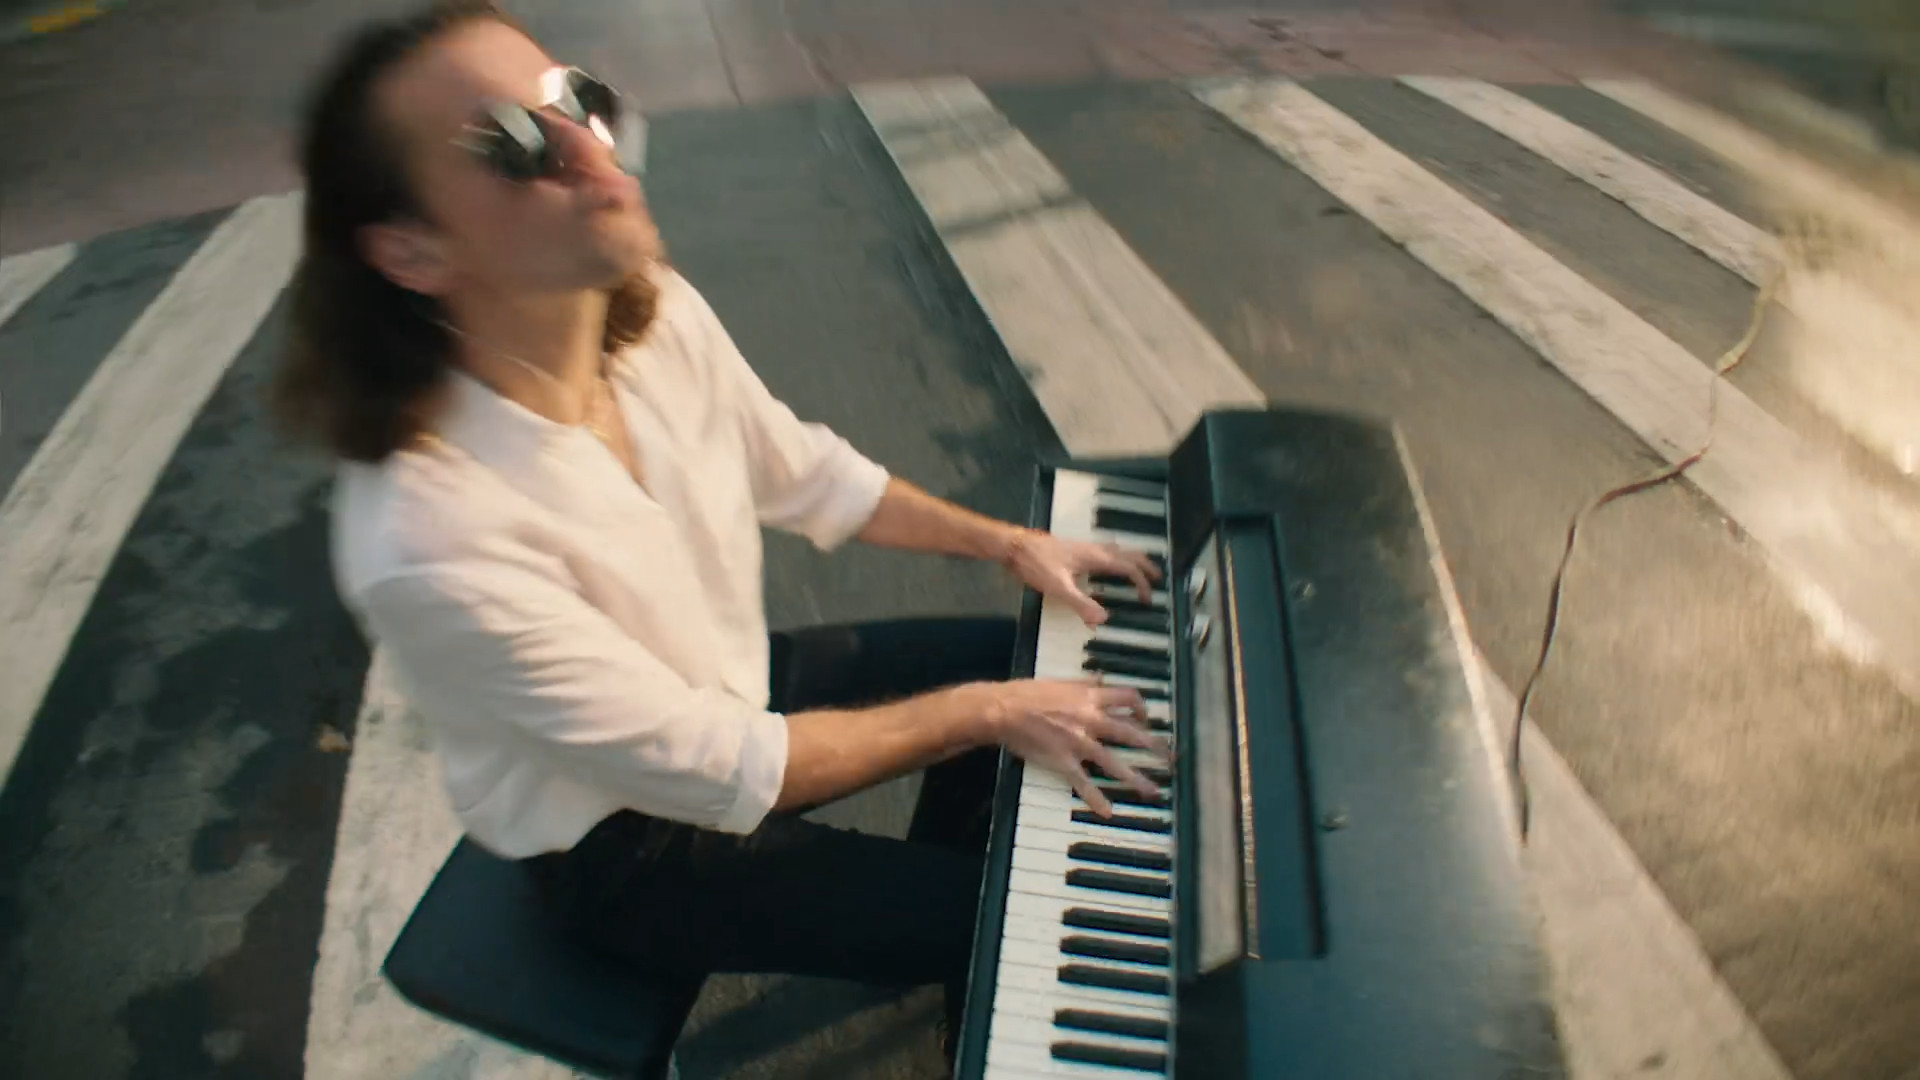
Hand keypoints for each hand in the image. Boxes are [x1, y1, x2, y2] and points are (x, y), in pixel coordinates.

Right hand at [979, 678, 1168, 816]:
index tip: (1146, 719)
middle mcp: (1091, 720)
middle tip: (1169, 757)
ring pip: (1116, 763)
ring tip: (1153, 791)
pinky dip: (1096, 799)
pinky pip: (1084, 784)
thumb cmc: (1027, 693)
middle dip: (1154, 747)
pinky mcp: (1065, 762)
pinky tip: (1107, 811)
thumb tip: (1100, 679)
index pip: (1129, 698)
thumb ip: (1083, 684)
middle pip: (1132, 734)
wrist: (1003, 710)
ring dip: (1137, 779)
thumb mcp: (1060, 682)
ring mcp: (1080, 743)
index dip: (1142, 709)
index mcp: (1091, 697)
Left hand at [1002, 528, 1160, 625]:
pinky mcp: (1076, 550)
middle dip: (1145, 566)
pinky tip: (1108, 567)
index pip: (1128, 568)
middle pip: (1129, 554)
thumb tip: (1105, 620)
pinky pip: (1106, 551)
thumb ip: (1081, 604)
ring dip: (1132, 559)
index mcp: (1096, 558)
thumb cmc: (1036, 564)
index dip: (1142, 584)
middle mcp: (1095, 550)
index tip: (1147, 600)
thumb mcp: (1058, 587)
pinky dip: (1117, 558)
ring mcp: (1085, 547)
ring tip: (1140, 571)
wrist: (1015, 546)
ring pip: (1118, 550)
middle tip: (1157, 579)